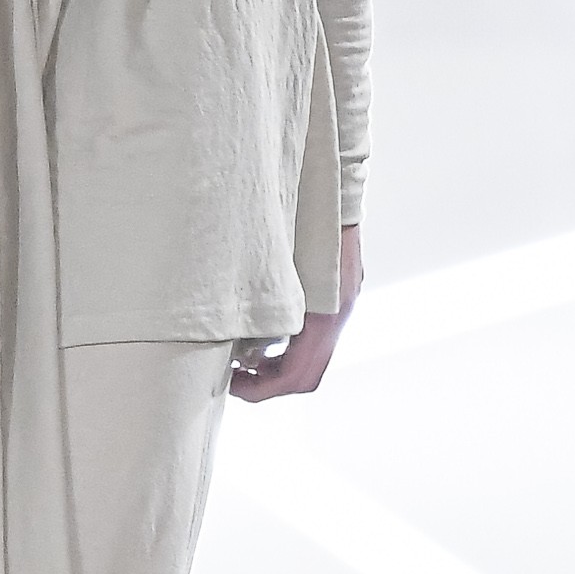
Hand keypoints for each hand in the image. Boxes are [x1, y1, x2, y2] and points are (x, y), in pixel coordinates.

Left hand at [228, 225, 361, 402]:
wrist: (332, 184)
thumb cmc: (299, 219)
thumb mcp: (274, 264)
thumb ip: (261, 302)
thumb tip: (231, 339)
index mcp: (325, 313)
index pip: (297, 374)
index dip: (262, 389)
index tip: (232, 384)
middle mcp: (339, 314)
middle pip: (307, 376)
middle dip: (269, 384)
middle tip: (233, 378)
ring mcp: (343, 305)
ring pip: (313, 360)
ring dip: (278, 367)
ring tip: (242, 360)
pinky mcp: (338, 297)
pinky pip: (316, 338)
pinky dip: (290, 347)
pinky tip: (263, 334)